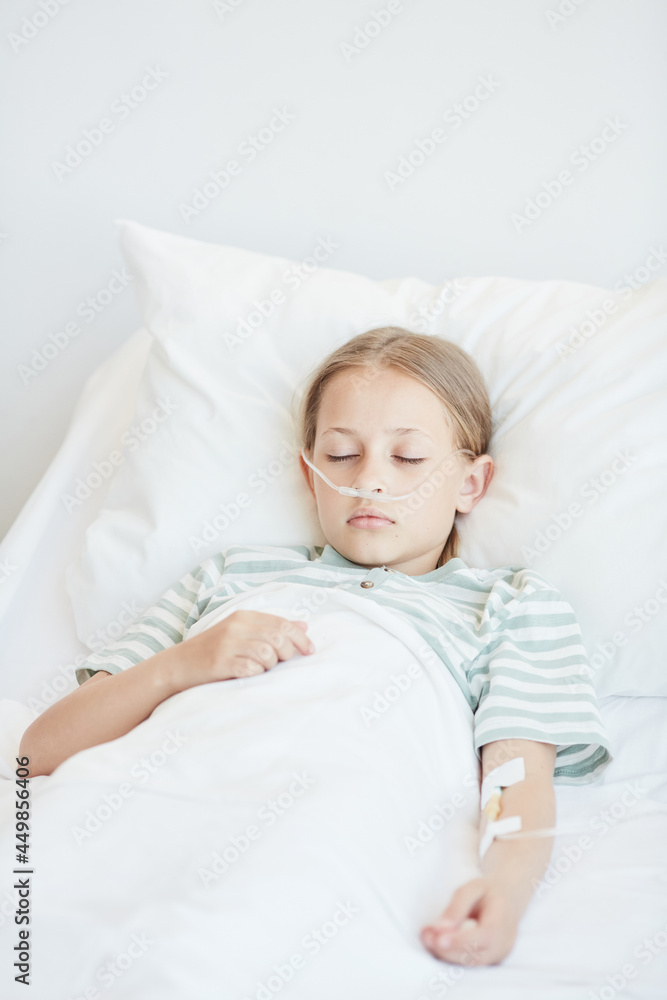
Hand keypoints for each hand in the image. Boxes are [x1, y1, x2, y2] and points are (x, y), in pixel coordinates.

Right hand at [166, 610, 314, 689]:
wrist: (178, 665)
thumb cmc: (214, 650)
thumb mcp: (241, 633)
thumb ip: (271, 628)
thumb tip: (303, 626)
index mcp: (244, 616)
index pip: (282, 624)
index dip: (301, 638)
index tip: (310, 651)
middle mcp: (236, 626)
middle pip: (278, 638)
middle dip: (288, 653)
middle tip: (282, 663)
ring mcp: (227, 644)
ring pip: (267, 654)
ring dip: (270, 665)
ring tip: (261, 668)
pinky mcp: (220, 662)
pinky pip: (251, 669)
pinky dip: (255, 673)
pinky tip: (248, 674)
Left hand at [420, 877, 521, 965]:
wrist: (508, 899)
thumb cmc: (488, 891)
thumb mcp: (472, 888)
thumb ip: (457, 907)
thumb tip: (441, 928)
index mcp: (503, 921)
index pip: (484, 936)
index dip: (461, 941)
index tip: (439, 939)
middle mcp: (504, 943)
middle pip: (475, 955)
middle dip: (447, 949)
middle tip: (426, 935)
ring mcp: (498, 955)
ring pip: (470, 963)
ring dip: (446, 954)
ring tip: (427, 937)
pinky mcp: (490, 961)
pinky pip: (470, 963)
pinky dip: (452, 956)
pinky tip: (436, 944)